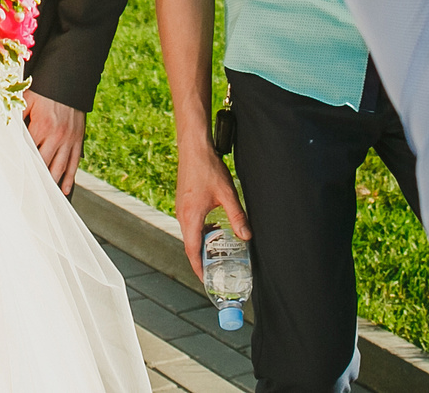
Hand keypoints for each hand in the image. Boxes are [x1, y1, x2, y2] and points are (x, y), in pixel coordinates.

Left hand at [24, 91, 86, 194]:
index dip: (22, 166)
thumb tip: (4, 128)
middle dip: (36, 180)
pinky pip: (74, 162)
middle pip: (44, 164)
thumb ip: (17, 115)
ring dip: (52, 183)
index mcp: (42, 126)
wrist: (71, 81)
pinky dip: (70, 177)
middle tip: (27, 196)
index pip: (29, 153)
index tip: (15, 179)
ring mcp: (69, 140)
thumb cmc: (46, 91)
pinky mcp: (78, 140)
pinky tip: (65, 189)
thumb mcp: (28, 99)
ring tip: (45, 197)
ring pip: (60, 167)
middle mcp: (57, 136)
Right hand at [173, 126, 249, 281]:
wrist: (194, 148)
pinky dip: (201, 233)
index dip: (199, 269)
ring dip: (202, 246)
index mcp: (190, 217)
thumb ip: (237, 216)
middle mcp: (182, 216)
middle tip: (215, 271)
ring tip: (217, 253)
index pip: (192, 252)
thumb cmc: (207, 168)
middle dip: (201, 261)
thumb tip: (247, 236)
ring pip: (190, 235)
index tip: (206, 280)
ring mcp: (181, 209)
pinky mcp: (184, 202)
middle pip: (190, 246)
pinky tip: (215, 228)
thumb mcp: (227, 194)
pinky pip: (191, 224)